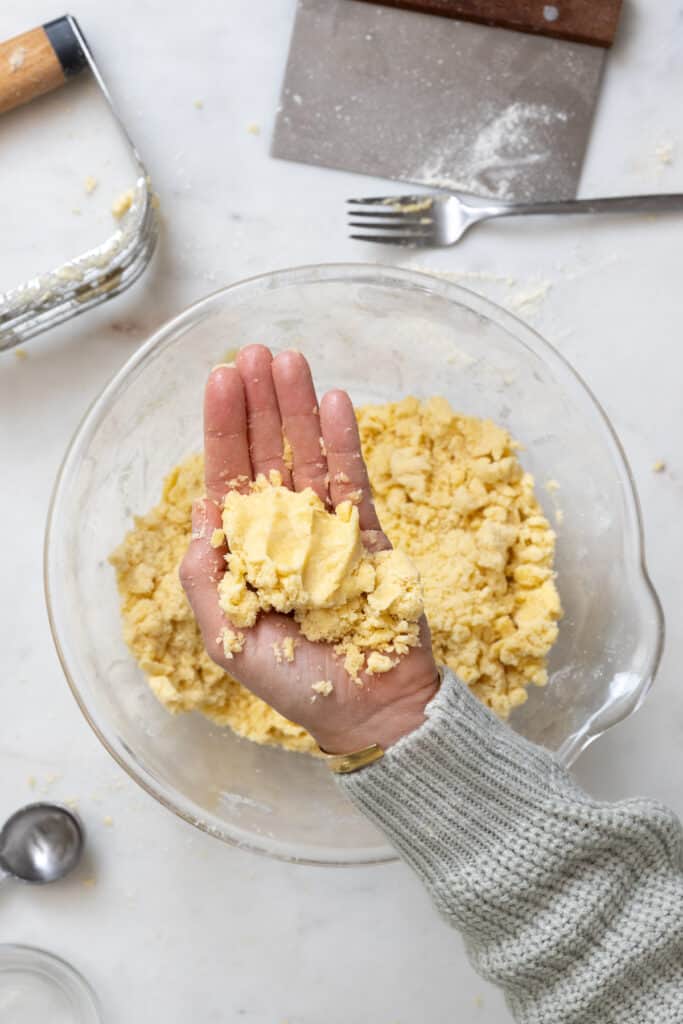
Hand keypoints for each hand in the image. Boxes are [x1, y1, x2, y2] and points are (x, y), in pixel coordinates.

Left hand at [179, 345, 438, 753]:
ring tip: (291, 360)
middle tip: (255, 352)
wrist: (368, 709)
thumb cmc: (295, 682)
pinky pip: (353, 482)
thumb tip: (198, 515)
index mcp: (246, 552)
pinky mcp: (367, 537)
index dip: (223, 428)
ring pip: (309, 456)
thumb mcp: (227, 638)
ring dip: (299, 408)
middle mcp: (283, 531)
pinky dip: (345, 442)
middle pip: (267, 453)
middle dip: (259, 403)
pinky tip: (336, 403)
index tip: (220, 379)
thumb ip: (207, 580)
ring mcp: (326, 530)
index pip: (229, 477)